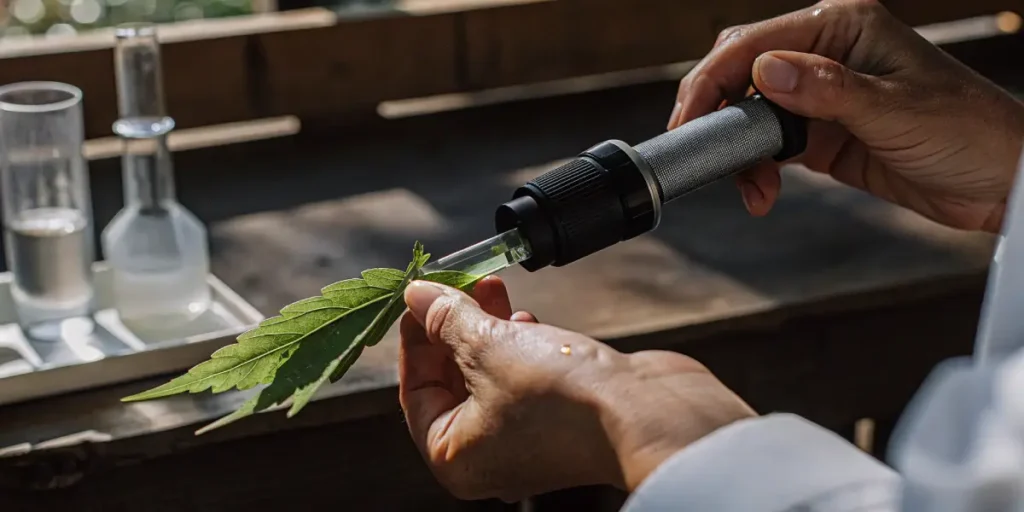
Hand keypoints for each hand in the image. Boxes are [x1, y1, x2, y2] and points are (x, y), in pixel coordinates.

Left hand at [398, 276, 754, 501]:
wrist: (650, 413)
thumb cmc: (567, 398)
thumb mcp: (490, 345)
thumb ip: (447, 319)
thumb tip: (418, 296)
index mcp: (455, 458)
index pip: (415, 391)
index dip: (416, 337)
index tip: (421, 295)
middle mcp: (487, 456)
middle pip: (451, 381)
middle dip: (454, 326)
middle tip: (459, 284)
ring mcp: (525, 439)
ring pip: (488, 375)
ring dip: (487, 329)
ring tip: (494, 289)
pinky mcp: (559, 418)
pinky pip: (522, 377)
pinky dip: (518, 345)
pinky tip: (526, 317)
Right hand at [671, 0, 1023, 231]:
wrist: (1000, 182)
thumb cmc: (970, 131)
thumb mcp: (896, 109)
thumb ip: (826, 89)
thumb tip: (765, 71)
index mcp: (843, 28)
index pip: (755, 44)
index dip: (714, 80)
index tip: (690, 118)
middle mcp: (827, 57)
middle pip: (743, 74)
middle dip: (717, 114)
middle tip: (700, 150)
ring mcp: (823, 98)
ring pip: (752, 115)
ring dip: (739, 152)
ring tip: (751, 188)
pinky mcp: (824, 136)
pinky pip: (772, 147)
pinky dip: (758, 171)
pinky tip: (763, 192)